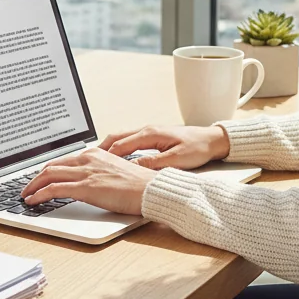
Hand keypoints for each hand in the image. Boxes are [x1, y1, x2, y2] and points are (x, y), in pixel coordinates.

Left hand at [21, 146, 158, 215]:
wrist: (151, 190)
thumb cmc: (139, 185)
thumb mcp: (116, 172)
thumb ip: (100, 173)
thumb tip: (90, 182)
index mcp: (96, 154)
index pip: (64, 160)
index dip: (48, 170)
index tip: (40, 178)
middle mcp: (88, 159)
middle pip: (52, 165)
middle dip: (35, 177)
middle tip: (28, 187)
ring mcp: (86, 172)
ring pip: (48, 175)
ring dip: (33, 186)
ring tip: (26, 195)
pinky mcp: (85, 187)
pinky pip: (54, 189)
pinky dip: (39, 194)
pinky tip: (33, 201)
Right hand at [98, 125, 229, 171]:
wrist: (212, 139)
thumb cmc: (198, 147)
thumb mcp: (176, 159)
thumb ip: (153, 163)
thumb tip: (133, 169)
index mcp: (150, 134)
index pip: (120, 145)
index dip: (105, 156)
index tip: (93, 165)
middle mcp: (147, 130)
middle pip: (115, 138)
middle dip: (99, 149)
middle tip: (87, 161)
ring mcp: (149, 132)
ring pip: (121, 137)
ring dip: (107, 147)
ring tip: (96, 159)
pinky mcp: (153, 136)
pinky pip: (129, 140)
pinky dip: (117, 147)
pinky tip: (115, 157)